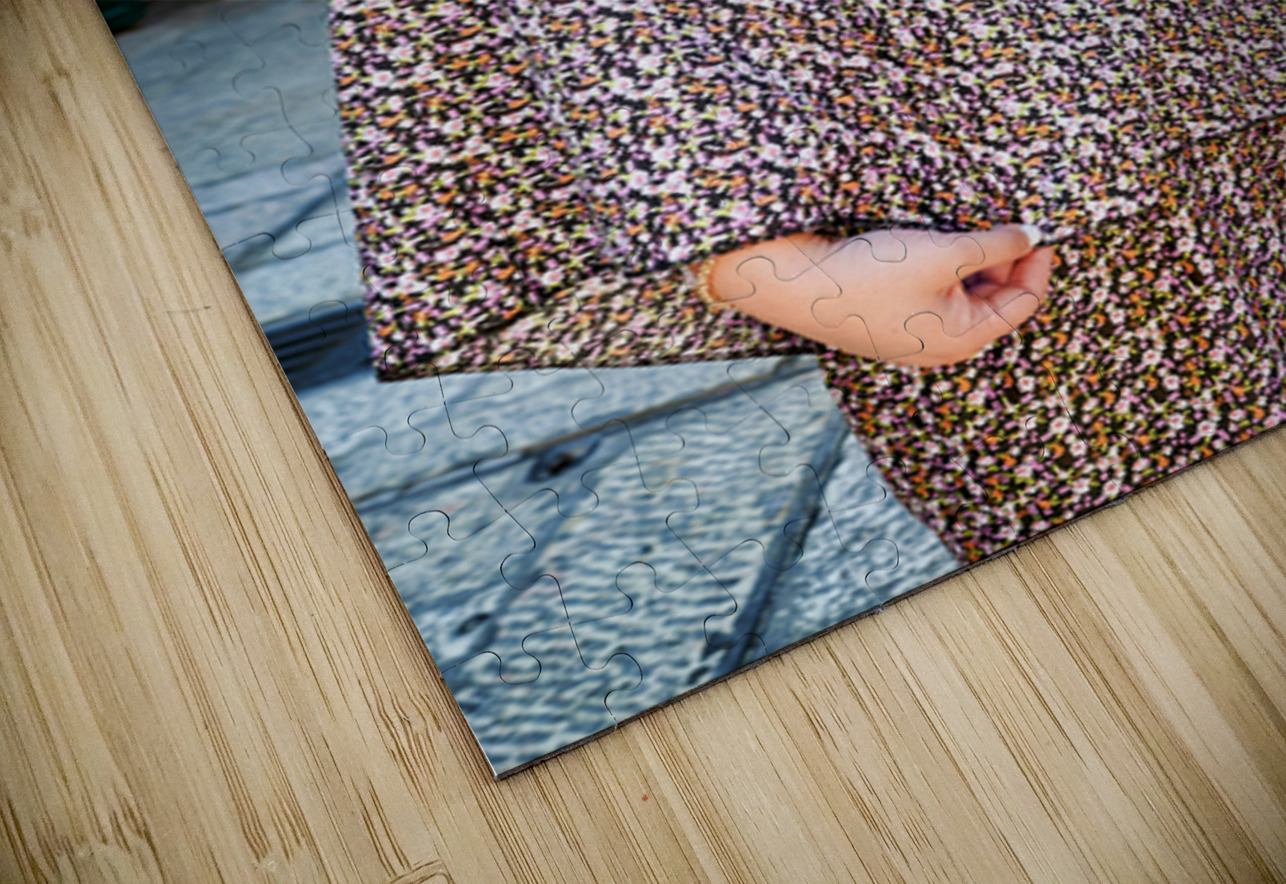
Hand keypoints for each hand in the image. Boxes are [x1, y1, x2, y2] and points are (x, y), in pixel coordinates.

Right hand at [707, 225, 1055, 366]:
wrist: (796, 282)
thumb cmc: (870, 273)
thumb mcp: (943, 252)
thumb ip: (994, 244)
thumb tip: (1031, 235)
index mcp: (962, 339)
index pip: (1023, 302)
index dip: (1037, 261)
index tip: (1037, 225)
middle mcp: (939, 347)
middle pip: (994, 301)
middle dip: (1002, 260)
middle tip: (997, 220)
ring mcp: (912, 336)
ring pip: (961, 296)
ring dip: (970, 262)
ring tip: (962, 230)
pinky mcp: (888, 321)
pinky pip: (931, 296)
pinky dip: (941, 270)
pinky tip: (929, 244)